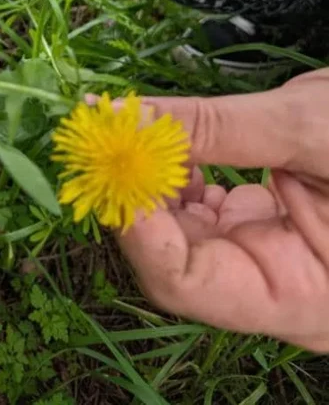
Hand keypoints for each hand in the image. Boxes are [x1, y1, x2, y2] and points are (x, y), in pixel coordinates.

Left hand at [117, 69, 328, 351]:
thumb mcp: (310, 127)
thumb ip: (217, 128)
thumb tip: (128, 116)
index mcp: (304, 299)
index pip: (186, 284)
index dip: (139, 226)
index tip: (112, 160)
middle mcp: (272, 289)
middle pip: (173, 257)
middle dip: (135, 193)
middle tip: (105, 130)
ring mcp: (260, 257)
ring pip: (177, 230)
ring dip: (148, 178)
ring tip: (130, 125)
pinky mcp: (254, 226)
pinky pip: (196, 208)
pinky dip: (174, 171)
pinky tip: (166, 137)